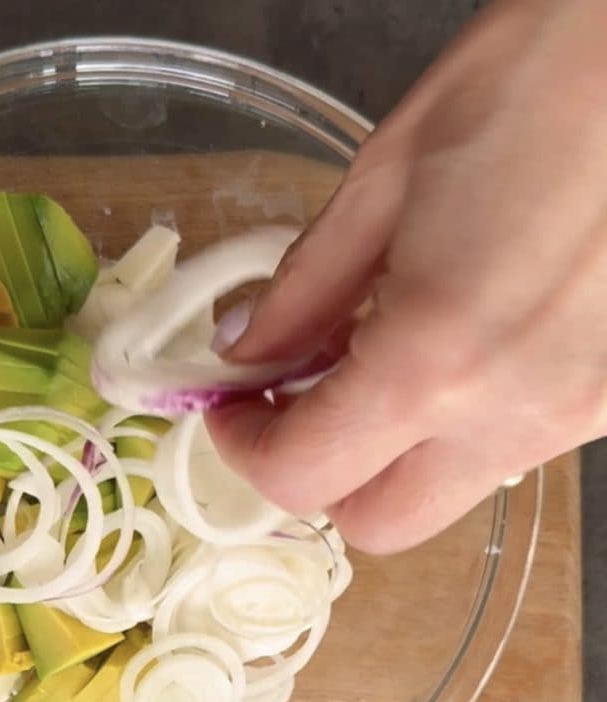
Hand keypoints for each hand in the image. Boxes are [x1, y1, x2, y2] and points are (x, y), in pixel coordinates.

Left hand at [208, 0, 606, 553]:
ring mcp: (578, 417)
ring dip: (390, 450)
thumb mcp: (385, 179)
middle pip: (379, 522)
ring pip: (446, 489)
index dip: (245, 450)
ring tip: (375, 355)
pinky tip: (454, 343)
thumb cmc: (541, 77)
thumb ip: (303, 290)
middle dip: (321, 475)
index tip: (230, 407)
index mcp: (434, 363)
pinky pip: (507, 445)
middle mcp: (514, 416)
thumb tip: (245, 352)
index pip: (304, 476)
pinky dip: (458, 420)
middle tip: (294, 401)